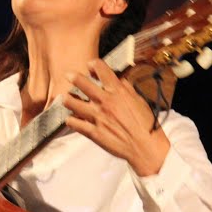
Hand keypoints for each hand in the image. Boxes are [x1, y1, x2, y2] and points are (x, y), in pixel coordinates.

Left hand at [63, 59, 170, 175]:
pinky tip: (72, 118)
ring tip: (66, 98)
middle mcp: (105, 102)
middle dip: (73, 77)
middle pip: (81, 83)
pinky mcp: (93, 132)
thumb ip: (126, 88)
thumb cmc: (145, 124)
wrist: (144, 146)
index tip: (90, 65)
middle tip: (69, 75)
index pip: (101, 69)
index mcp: (117, 92)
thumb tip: (118, 79)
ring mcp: (97, 117)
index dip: (93, 64)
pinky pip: (74, 123)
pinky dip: (70, 119)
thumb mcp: (138, 100)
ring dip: (68, 99)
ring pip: (72, 102)